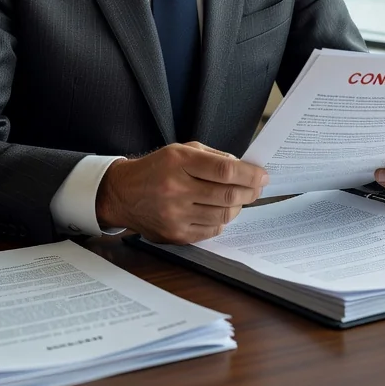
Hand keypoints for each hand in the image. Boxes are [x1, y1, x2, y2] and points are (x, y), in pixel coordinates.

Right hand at [96, 142, 268, 243]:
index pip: (225, 170)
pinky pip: (211, 230)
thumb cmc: (156, 169)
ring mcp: (175, 215)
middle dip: (250, 192)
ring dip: (238, 207)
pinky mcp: (174, 234)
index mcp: (179, 162)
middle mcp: (176, 189)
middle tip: (257, 188)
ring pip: (223, 215)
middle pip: (228, 195)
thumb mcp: (181, 151)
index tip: (262, 175)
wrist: (123, 194)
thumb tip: (244, 168)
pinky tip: (220, 212)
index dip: (249, 174)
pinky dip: (222, 221)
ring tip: (239, 199)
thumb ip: (213, 157)